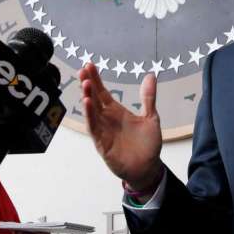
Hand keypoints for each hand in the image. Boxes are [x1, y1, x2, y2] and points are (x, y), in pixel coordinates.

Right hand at [79, 65, 162, 189]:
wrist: (148, 168)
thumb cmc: (147, 144)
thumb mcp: (151, 117)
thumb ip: (148, 98)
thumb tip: (150, 75)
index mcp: (116, 112)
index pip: (103, 92)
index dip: (96, 79)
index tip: (89, 65)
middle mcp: (107, 119)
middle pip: (94, 98)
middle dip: (88, 84)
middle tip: (82, 70)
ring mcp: (103, 131)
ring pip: (91, 112)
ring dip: (87, 98)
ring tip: (84, 84)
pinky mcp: (102, 143)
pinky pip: (93, 128)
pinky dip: (90, 116)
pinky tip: (87, 103)